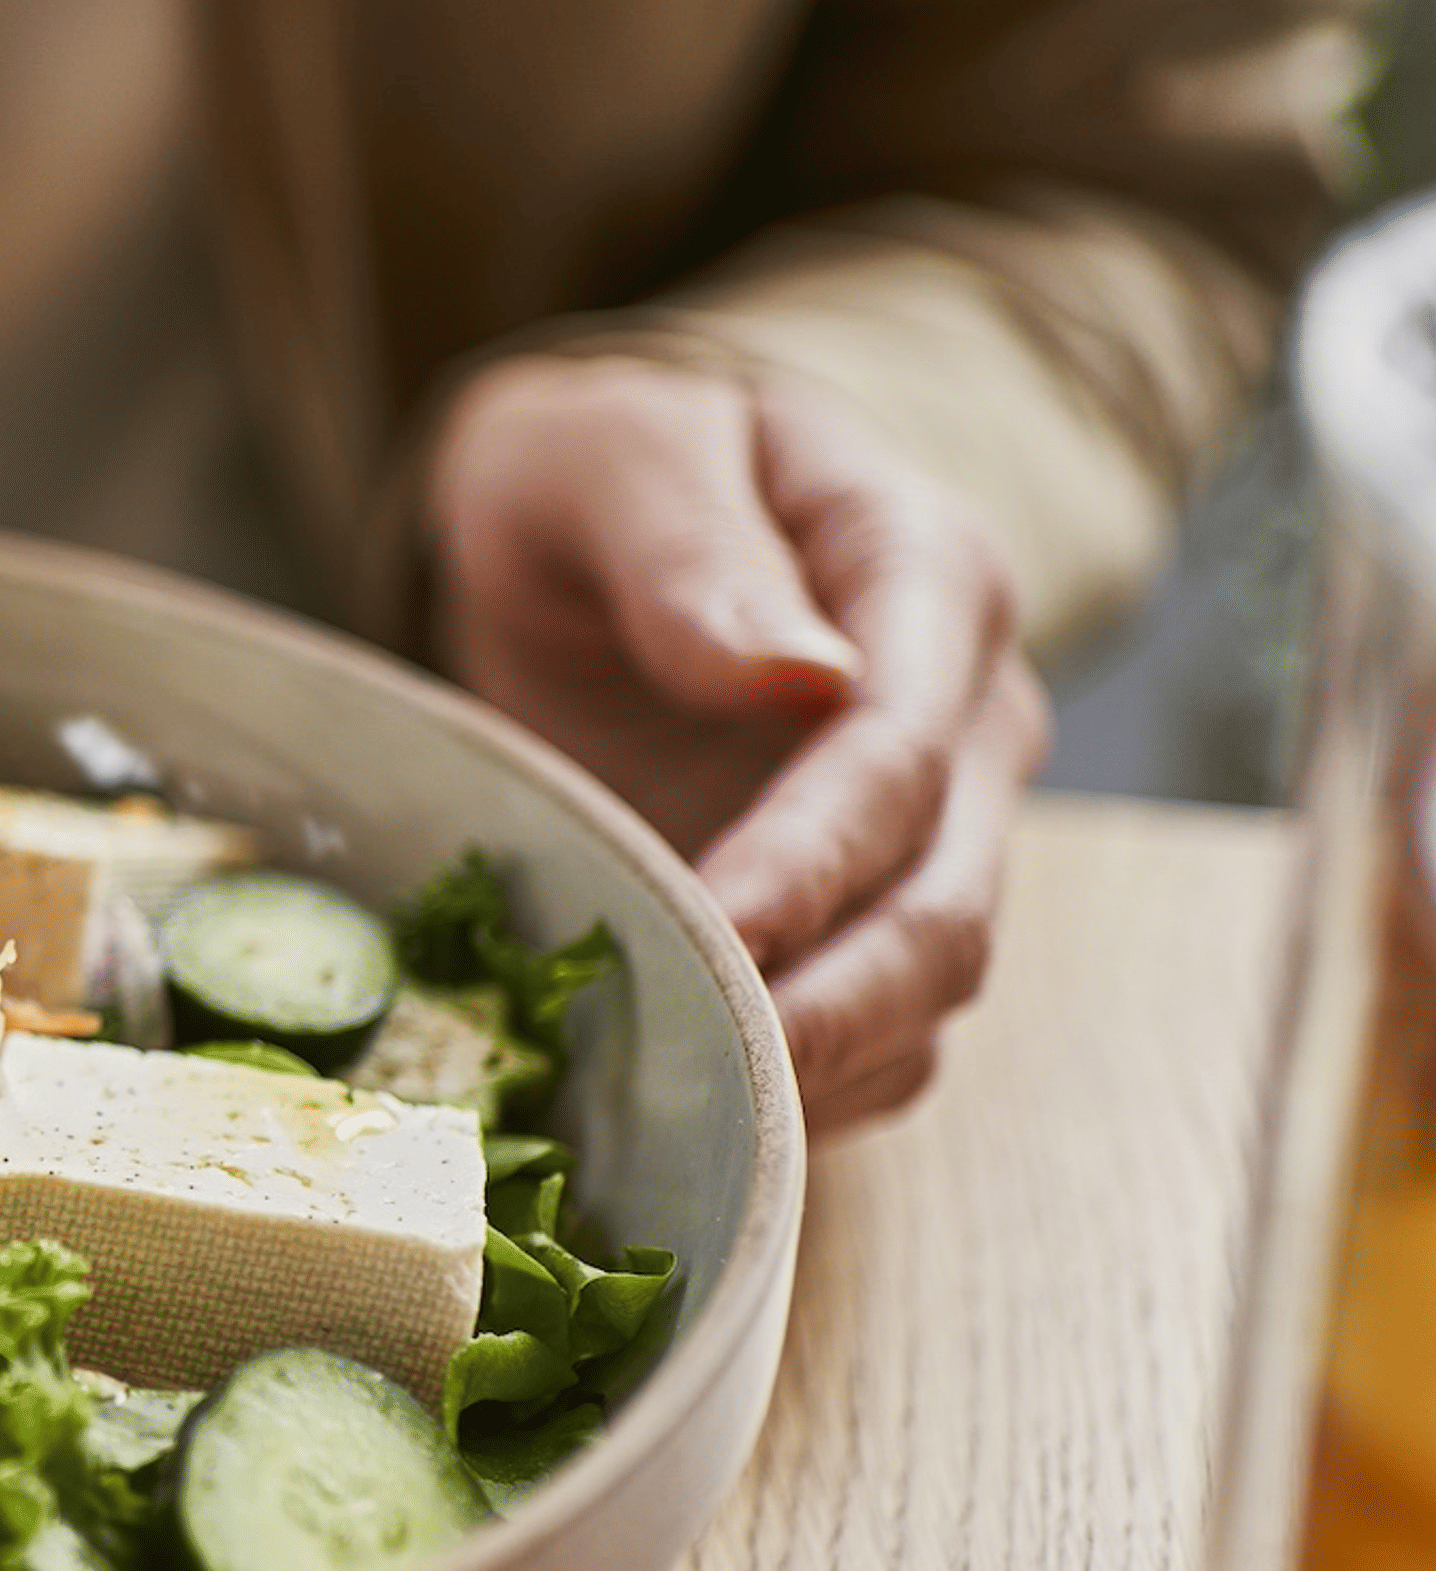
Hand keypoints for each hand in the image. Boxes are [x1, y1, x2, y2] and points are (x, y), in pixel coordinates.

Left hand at [430, 354, 1051, 1128]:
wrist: (605, 519)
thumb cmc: (607, 474)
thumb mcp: (613, 455)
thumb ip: (689, 543)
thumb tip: (800, 676)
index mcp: (923, 577)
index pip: (894, 753)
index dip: (810, 860)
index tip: (711, 926)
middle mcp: (966, 717)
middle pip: (940, 908)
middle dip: (826, 1005)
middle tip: (699, 1070)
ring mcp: (938, 829)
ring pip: (926, 994)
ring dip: (817, 1069)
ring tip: (687, 1114)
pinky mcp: (873, 914)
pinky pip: (879, 1040)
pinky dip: (805, 1093)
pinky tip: (702, 1115)